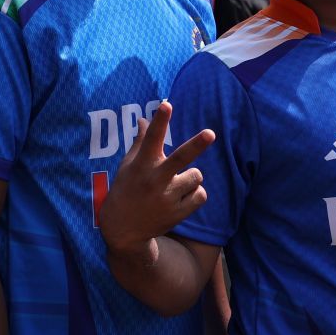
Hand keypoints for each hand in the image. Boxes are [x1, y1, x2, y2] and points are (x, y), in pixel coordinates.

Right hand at [98, 102, 215, 259]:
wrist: (124, 230)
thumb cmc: (126, 190)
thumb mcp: (128, 167)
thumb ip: (140, 143)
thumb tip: (144, 120)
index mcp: (141, 165)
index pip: (151, 138)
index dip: (160, 121)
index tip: (166, 104)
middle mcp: (155, 180)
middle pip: (180, 158)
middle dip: (196, 145)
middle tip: (210, 133)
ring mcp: (167, 198)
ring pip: (196, 176)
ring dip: (191, 178)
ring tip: (176, 185)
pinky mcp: (178, 213)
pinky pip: (201, 195)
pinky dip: (195, 194)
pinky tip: (181, 198)